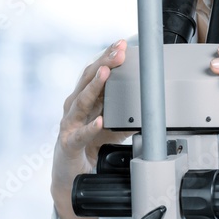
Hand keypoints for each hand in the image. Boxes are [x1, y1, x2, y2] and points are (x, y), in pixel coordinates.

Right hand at [52, 39, 133, 218]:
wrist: (70, 174)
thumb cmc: (89, 145)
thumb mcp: (111, 124)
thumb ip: (124, 110)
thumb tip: (150, 100)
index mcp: (83, 99)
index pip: (94, 72)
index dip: (107, 57)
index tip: (121, 44)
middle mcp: (73, 107)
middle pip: (87, 80)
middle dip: (104, 64)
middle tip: (119, 52)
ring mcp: (69, 124)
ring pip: (81, 101)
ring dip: (95, 86)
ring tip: (107, 74)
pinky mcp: (68, 143)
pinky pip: (80, 135)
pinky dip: (90, 127)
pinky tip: (100, 121)